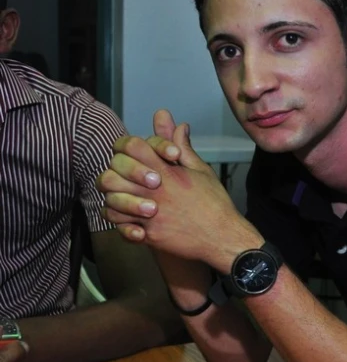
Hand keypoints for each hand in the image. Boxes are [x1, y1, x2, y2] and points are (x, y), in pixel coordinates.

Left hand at [96, 110, 258, 268]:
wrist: (222, 237)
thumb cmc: (214, 203)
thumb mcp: (201, 171)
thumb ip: (184, 148)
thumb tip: (179, 124)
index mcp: (167, 172)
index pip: (132, 147)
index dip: (127, 146)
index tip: (135, 154)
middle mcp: (154, 191)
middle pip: (111, 175)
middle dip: (114, 174)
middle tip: (124, 178)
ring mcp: (148, 214)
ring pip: (110, 201)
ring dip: (115, 198)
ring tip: (127, 199)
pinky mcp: (148, 235)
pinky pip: (119, 226)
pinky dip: (121, 223)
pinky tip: (132, 220)